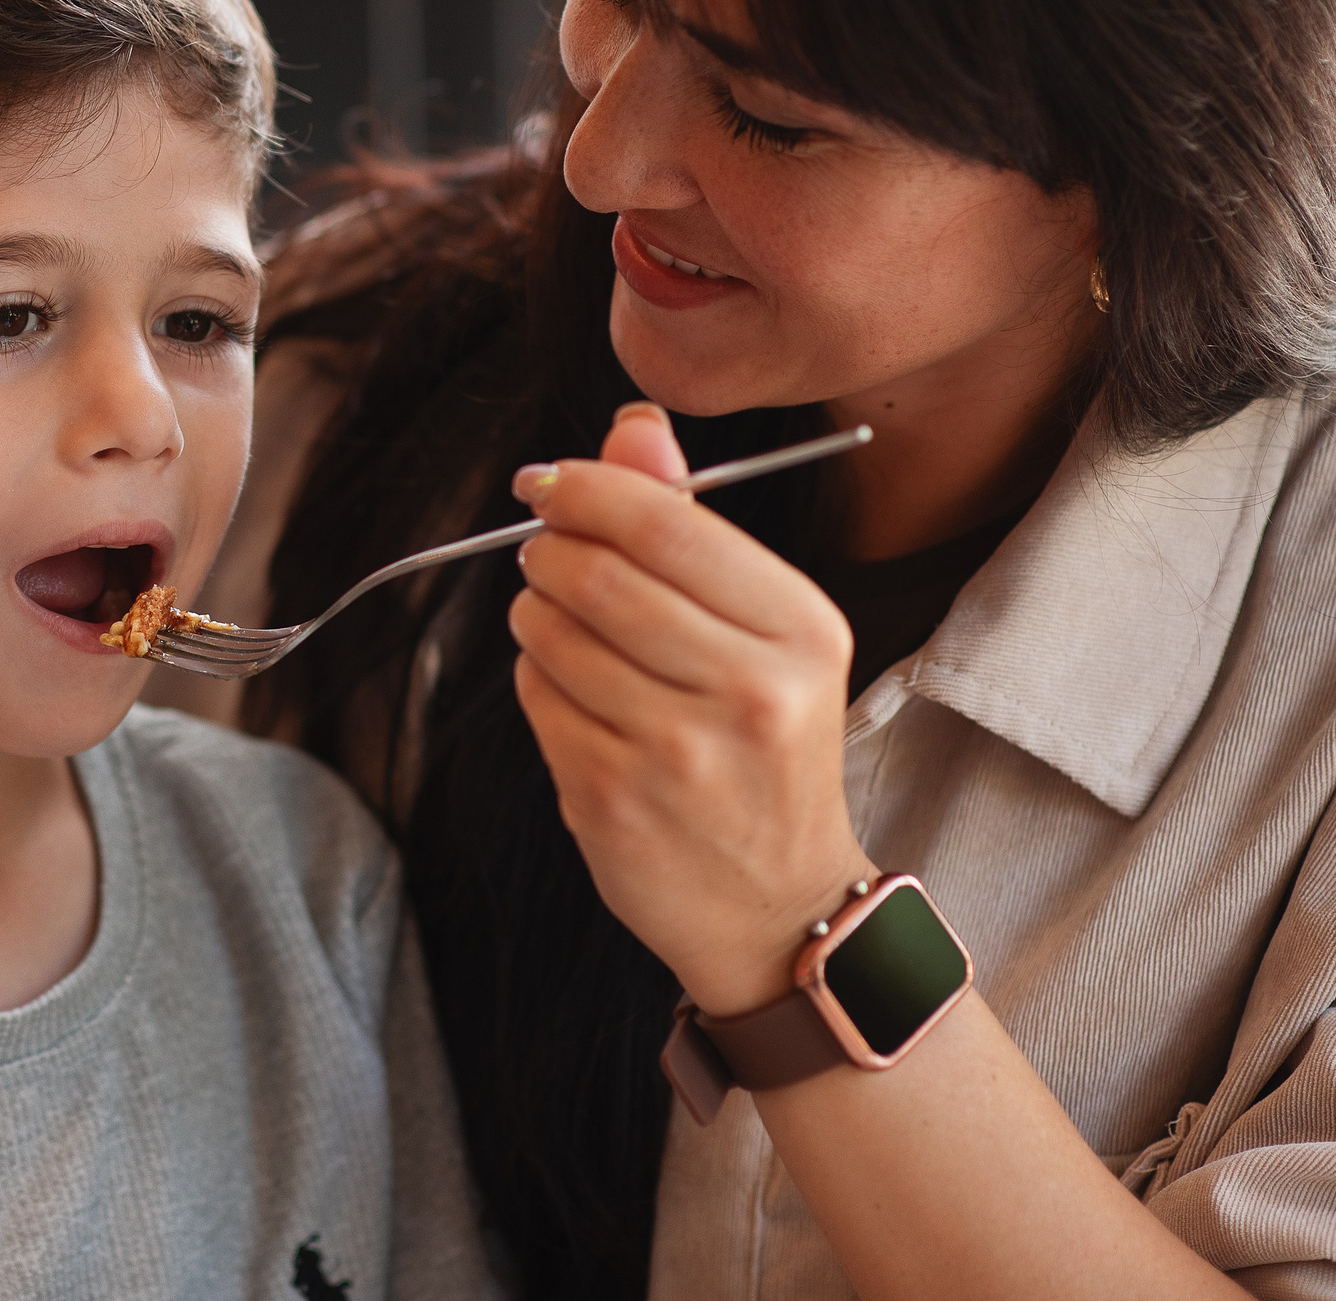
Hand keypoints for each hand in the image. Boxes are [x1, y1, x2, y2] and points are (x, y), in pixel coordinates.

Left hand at [508, 403, 873, 1013]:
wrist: (779, 907)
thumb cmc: (764, 750)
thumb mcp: (765, 634)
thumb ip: (691, 523)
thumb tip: (631, 429)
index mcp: (800, 632)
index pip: (664, 523)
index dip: (585, 488)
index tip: (547, 483)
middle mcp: (748, 691)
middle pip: (594, 574)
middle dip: (549, 550)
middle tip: (545, 553)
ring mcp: (676, 752)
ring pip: (550, 634)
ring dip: (536, 616)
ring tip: (563, 628)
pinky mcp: (611, 798)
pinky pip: (535, 699)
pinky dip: (537, 681)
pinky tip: (576, 697)